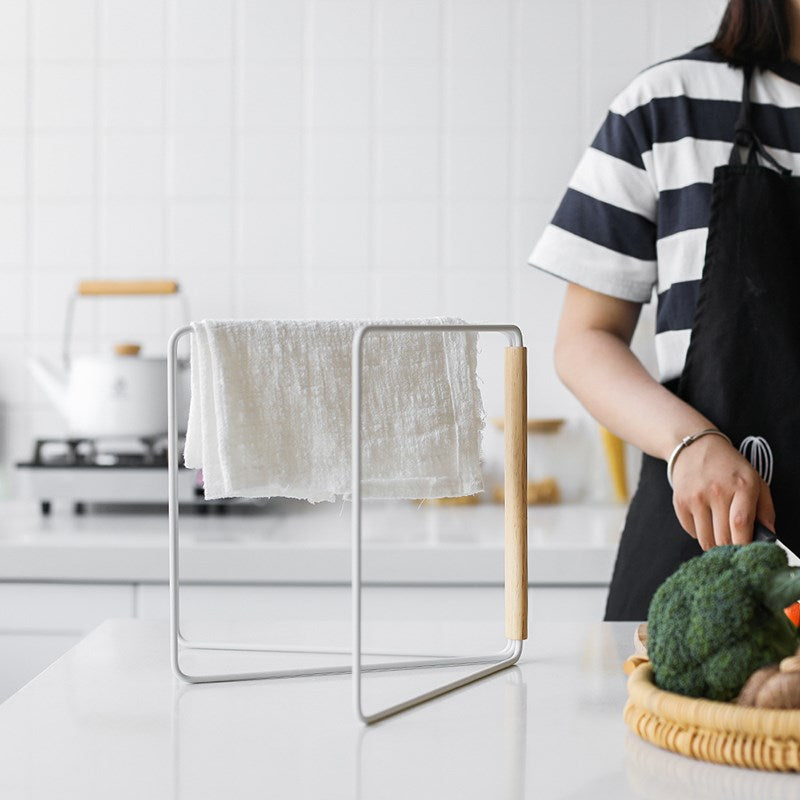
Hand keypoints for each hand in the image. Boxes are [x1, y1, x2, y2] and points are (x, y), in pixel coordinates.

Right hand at [670, 435, 774, 549]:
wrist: (694, 448)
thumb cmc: (729, 466)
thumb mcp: (755, 480)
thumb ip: (765, 509)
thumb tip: (768, 536)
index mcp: (741, 486)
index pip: (741, 524)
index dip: (744, 544)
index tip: (747, 552)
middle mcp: (716, 491)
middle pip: (723, 538)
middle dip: (731, 547)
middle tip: (734, 542)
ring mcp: (695, 497)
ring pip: (706, 540)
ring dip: (715, 543)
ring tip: (720, 532)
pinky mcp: (679, 502)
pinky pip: (691, 532)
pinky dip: (700, 533)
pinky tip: (705, 520)